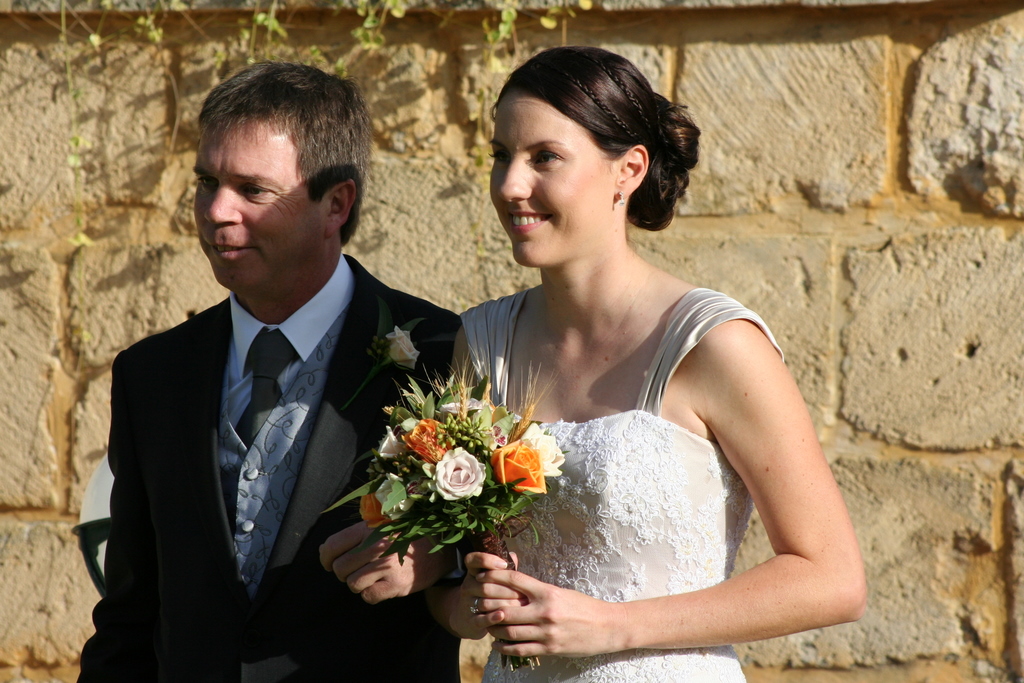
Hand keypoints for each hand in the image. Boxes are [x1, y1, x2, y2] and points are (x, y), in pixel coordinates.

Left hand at [319, 522, 454, 603]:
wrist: (438, 550)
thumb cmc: (404, 538)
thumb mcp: (379, 528)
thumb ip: (353, 537)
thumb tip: (323, 551)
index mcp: (370, 529)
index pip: (332, 546)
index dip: (325, 558)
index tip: (329, 562)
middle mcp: (377, 545)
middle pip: (339, 568)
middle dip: (344, 573)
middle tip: (357, 570)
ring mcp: (386, 565)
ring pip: (352, 584)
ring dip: (357, 584)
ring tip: (370, 577)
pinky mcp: (396, 584)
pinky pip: (368, 596)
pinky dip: (371, 594)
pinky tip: (381, 585)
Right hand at [448, 552, 525, 639]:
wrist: (470, 619)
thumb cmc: (490, 595)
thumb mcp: (494, 580)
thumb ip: (504, 570)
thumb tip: (513, 556)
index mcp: (473, 572)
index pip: (473, 560)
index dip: (486, 560)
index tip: (504, 564)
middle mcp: (468, 586)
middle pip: (485, 585)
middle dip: (507, 590)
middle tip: (524, 594)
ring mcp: (467, 604)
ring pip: (485, 602)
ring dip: (504, 604)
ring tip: (520, 607)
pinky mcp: (470, 621)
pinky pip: (480, 619)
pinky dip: (492, 617)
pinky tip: (502, 616)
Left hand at [476, 560, 627, 658]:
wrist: (607, 626)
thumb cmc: (584, 606)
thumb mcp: (561, 592)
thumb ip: (539, 591)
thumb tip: (515, 587)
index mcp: (547, 592)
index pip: (514, 580)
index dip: (494, 578)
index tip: (481, 577)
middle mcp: (544, 611)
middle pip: (505, 609)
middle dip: (487, 608)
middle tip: (477, 606)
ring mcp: (546, 632)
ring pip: (509, 631)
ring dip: (493, 629)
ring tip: (486, 626)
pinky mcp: (549, 648)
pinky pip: (520, 649)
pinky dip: (504, 647)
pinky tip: (497, 644)